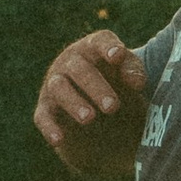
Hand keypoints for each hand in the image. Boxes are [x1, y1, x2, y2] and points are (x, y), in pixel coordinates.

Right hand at [34, 29, 149, 155]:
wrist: (102, 120)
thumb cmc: (119, 88)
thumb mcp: (131, 80)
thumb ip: (134, 74)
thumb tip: (137, 81)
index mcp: (95, 50)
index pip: (100, 42)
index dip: (108, 47)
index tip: (117, 56)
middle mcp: (70, 62)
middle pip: (79, 68)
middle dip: (96, 86)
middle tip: (113, 107)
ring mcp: (55, 85)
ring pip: (58, 88)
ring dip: (74, 102)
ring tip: (90, 118)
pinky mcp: (45, 110)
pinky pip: (43, 116)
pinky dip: (50, 127)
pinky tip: (59, 138)